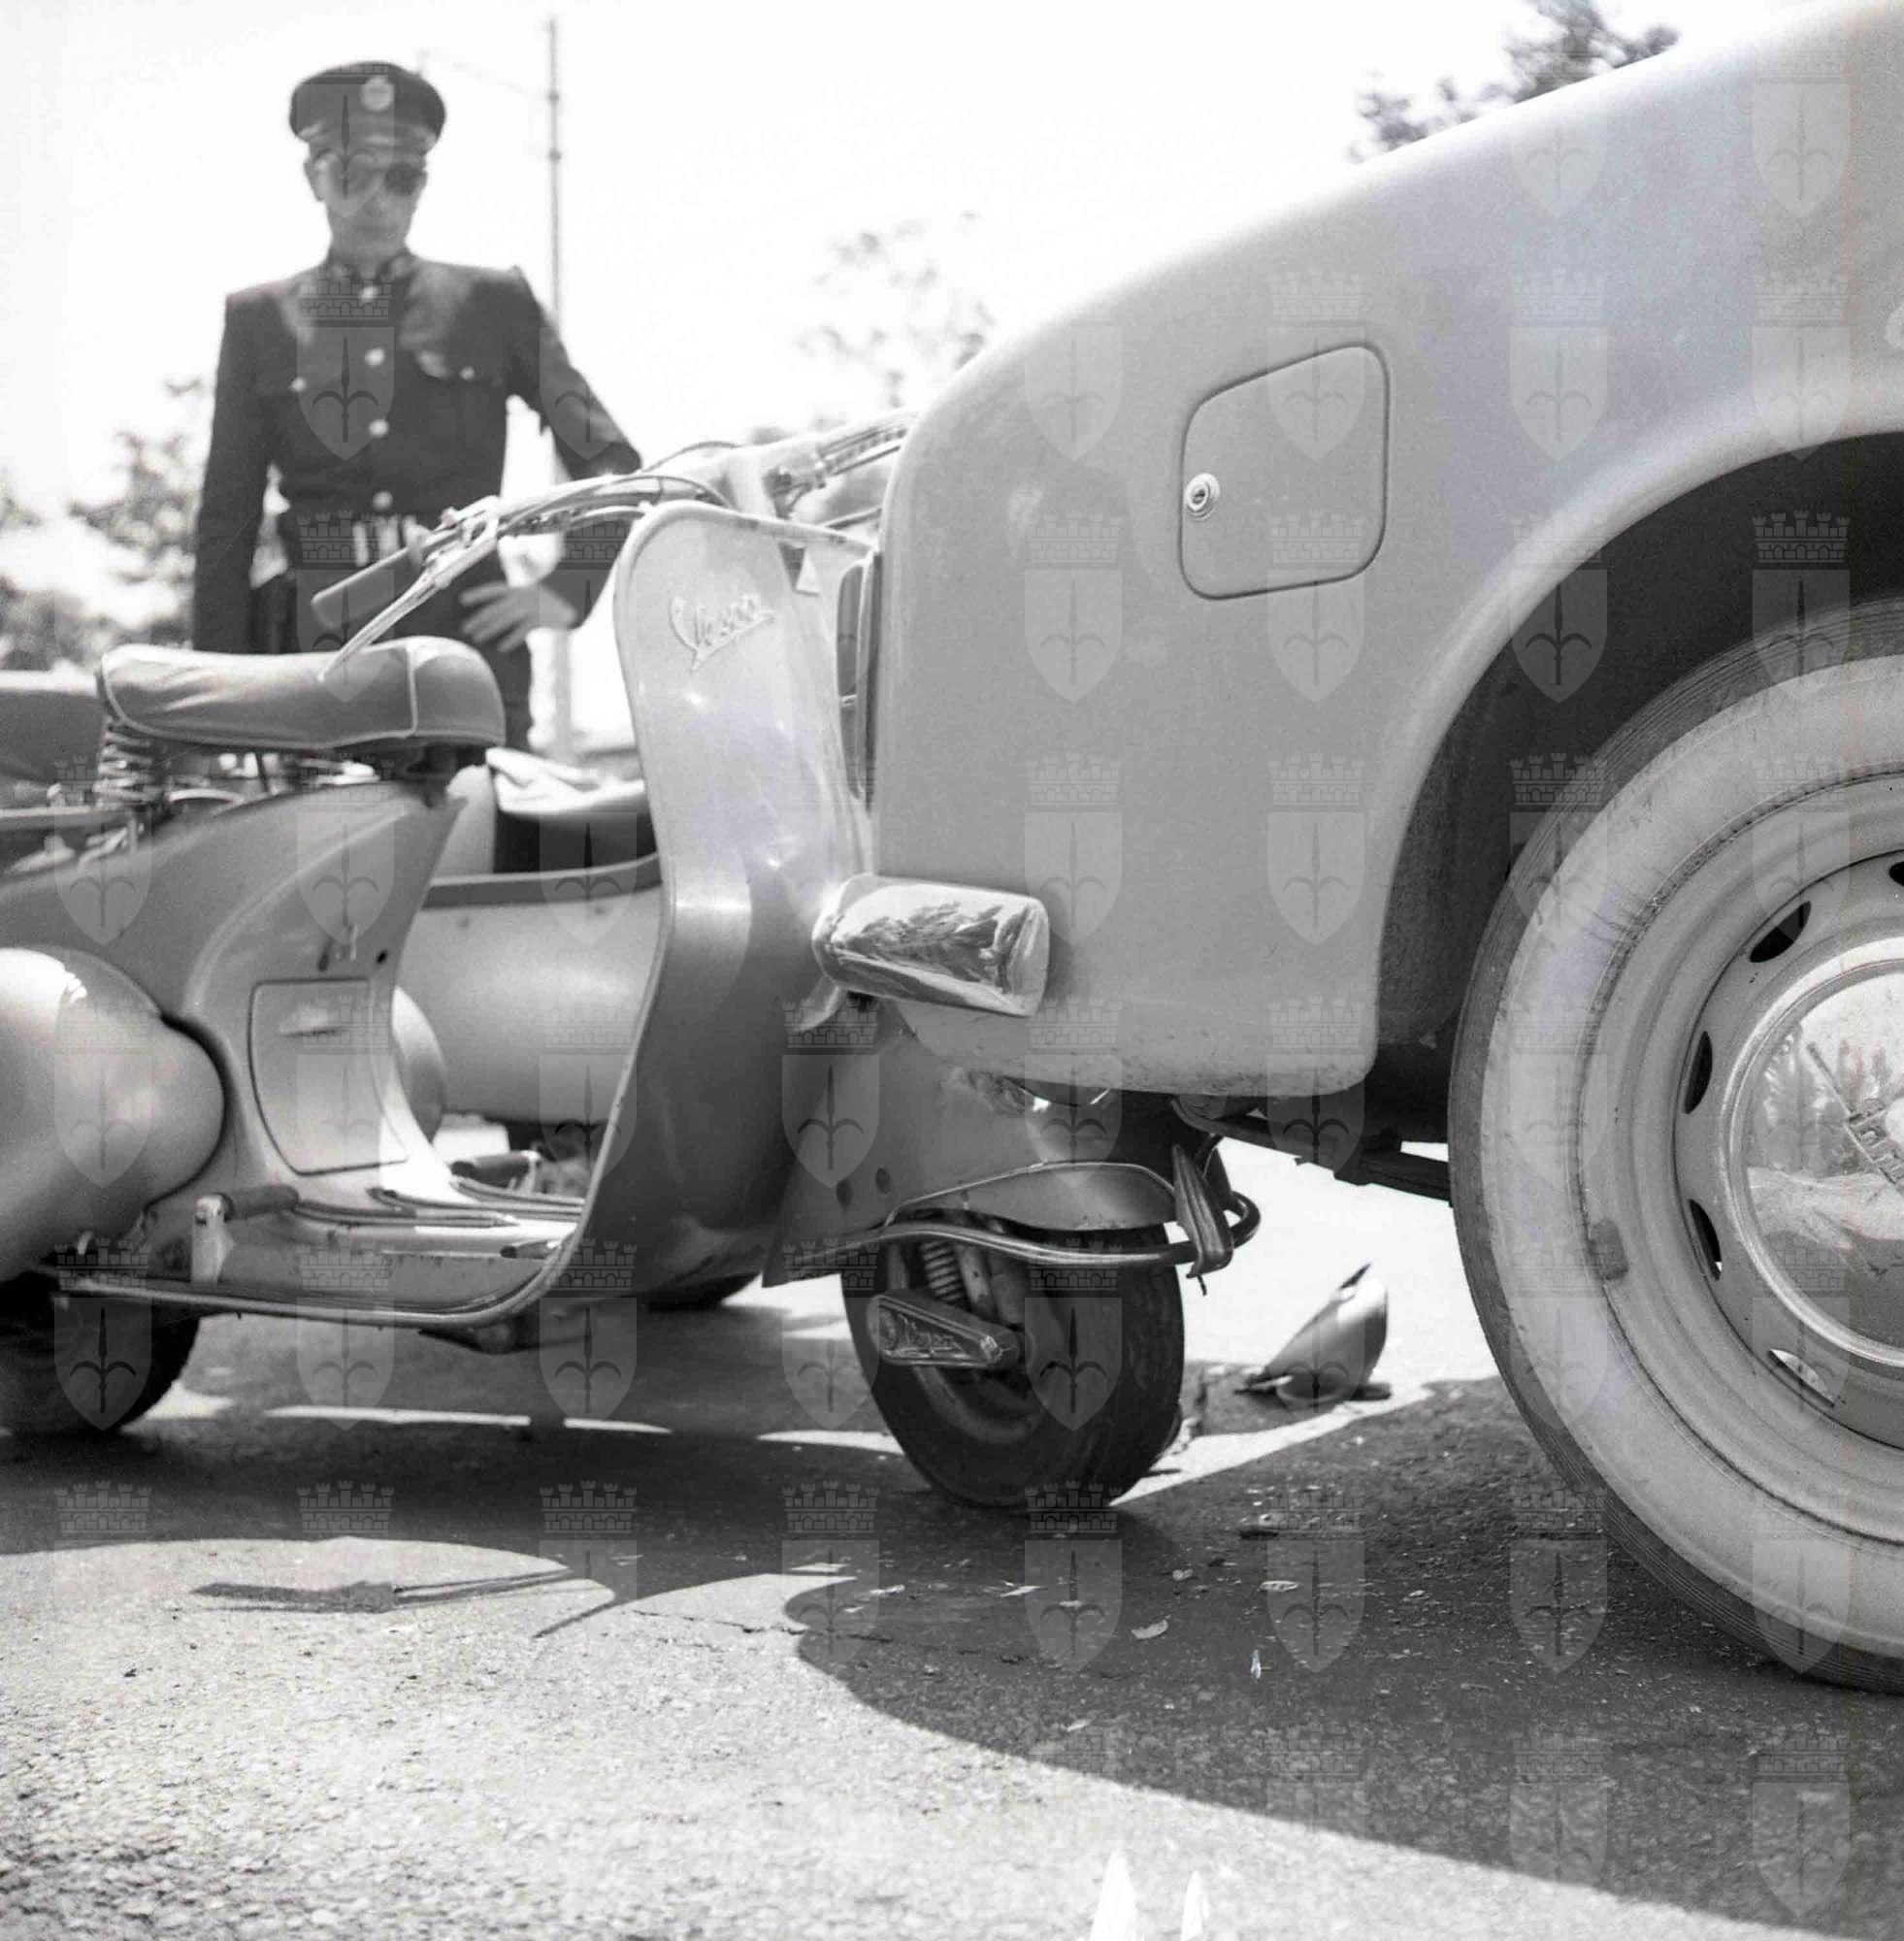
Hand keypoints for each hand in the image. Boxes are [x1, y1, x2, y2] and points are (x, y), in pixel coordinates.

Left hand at [460, 581, 578, 651]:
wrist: (578, 595)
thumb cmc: (556, 594)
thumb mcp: (538, 588)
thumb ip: (520, 593)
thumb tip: (503, 600)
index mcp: (520, 587)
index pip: (494, 590)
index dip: (478, 594)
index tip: (462, 600)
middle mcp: (522, 596)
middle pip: (495, 608)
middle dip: (479, 618)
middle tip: (465, 629)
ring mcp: (530, 607)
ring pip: (504, 619)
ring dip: (489, 629)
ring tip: (476, 638)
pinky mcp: (540, 619)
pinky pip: (522, 630)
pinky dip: (511, 639)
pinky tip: (501, 648)